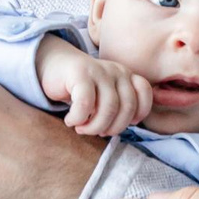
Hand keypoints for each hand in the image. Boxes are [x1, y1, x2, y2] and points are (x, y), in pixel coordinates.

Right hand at [36, 36, 154, 137]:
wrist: (54, 66)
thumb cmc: (81, 89)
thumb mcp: (104, 96)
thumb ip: (119, 106)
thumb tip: (126, 128)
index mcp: (126, 76)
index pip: (144, 93)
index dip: (138, 113)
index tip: (121, 124)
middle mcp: (117, 71)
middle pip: (127, 106)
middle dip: (113, 127)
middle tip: (97, 132)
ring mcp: (99, 70)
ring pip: (109, 107)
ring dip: (95, 126)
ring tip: (82, 129)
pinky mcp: (79, 72)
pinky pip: (85, 103)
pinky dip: (78, 118)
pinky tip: (70, 120)